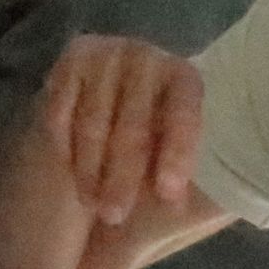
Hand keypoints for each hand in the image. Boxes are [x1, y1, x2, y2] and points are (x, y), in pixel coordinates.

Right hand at [40, 34, 202, 225]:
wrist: (108, 115)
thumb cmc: (155, 152)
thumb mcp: (188, 167)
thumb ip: (200, 180)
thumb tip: (206, 201)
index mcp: (185, 78)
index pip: (185, 113)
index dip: (178, 153)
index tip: (168, 194)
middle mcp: (147, 57)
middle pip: (134, 124)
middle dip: (123, 175)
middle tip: (115, 215)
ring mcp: (105, 53)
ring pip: (94, 123)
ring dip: (90, 169)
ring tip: (92, 202)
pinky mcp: (71, 58)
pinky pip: (62, 111)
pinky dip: (65, 147)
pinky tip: (71, 173)